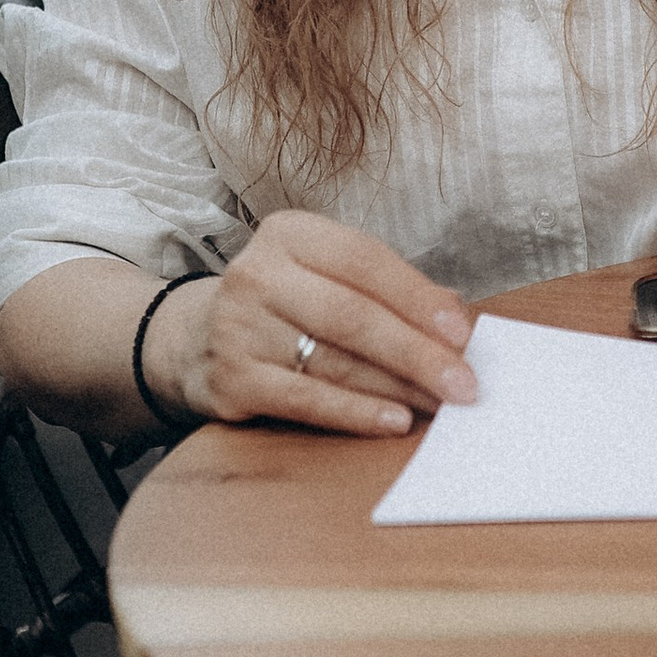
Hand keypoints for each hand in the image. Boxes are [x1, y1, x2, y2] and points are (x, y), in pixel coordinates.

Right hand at [153, 211, 477, 436]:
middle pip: (353, 315)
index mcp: (289, 234)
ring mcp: (238, 327)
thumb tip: (455, 316)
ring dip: (397, 387)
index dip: (418, 297)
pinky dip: (355, 413)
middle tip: (464, 384)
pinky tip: (394, 421)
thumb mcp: (326, 276)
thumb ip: (385, 289)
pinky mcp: (231, 379)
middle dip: (417, 353)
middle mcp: (257, 274)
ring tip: (440, 405)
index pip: (364, 260)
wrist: (192, 339)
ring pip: (334, 361)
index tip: (462, 333)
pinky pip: (306, 399)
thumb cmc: (285, 304)